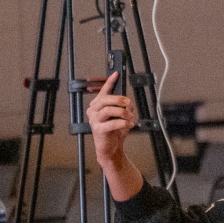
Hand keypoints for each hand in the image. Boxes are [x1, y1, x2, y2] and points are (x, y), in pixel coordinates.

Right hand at [86, 73, 143, 200]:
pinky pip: (113, 122)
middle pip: (106, 99)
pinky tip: (128, 125)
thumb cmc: (115, 131)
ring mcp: (94, 120)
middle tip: (129, 103)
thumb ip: (123, 106)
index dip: (110, 82)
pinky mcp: (98, 130)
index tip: (116, 74)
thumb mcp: (120, 115)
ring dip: (123, 112)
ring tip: (130, 117)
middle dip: (120, 99)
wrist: (111, 148)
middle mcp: (93, 111)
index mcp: (98, 105)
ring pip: (109, 109)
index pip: (104, 91)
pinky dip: (123, 123)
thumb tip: (128, 101)